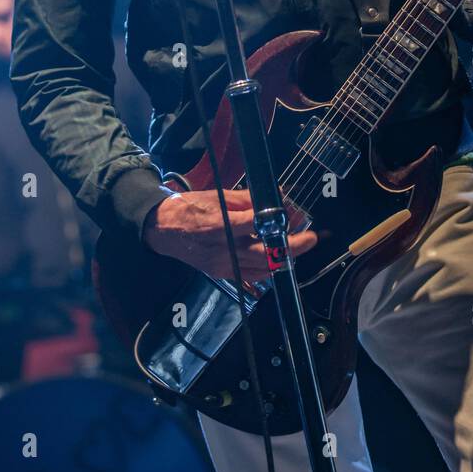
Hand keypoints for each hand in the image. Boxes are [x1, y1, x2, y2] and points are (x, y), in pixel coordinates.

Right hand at [143, 188, 316, 283]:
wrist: (162, 230)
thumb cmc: (188, 209)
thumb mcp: (217, 196)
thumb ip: (247, 199)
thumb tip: (275, 196)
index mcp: (217, 224)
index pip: (250, 224)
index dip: (273, 222)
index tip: (290, 216)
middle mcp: (220, 248)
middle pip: (262, 252)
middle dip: (290, 247)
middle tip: (310, 238)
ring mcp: (221, 264)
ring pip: (261, 267)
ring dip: (283, 257)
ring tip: (299, 245)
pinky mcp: (222, 273)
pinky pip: (251, 275)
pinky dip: (269, 268)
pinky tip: (280, 259)